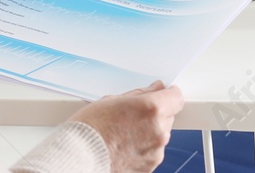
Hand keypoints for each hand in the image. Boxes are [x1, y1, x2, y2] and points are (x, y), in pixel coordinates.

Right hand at [67, 81, 182, 171]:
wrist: (79, 158)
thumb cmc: (89, 129)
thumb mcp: (112, 100)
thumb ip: (140, 94)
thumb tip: (156, 89)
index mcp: (152, 109)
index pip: (176, 97)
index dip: (168, 95)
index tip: (162, 95)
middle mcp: (158, 131)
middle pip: (168, 116)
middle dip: (155, 114)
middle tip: (132, 116)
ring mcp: (155, 152)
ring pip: (160, 136)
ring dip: (149, 133)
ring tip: (124, 134)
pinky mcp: (149, 167)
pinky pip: (152, 152)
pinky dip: (143, 149)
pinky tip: (124, 147)